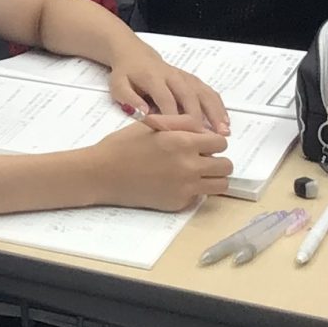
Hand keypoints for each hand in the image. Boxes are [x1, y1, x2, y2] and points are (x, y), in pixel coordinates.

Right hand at [88, 112, 234, 210]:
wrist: (101, 173)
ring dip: (212, 178)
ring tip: (196, 174)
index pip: (221, 143)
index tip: (200, 144)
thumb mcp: (152, 123)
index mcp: (184, 142)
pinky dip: (193, 191)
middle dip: (216, 160)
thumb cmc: (123, 145)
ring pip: (221, 185)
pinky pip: (199, 197)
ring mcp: (185, 187)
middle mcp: (189, 166)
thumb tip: (205, 132)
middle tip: (199, 160)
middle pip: (226, 165)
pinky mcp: (178, 203)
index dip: (211, 142)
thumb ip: (183, 123)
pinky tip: (174, 184)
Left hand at [107, 48, 228, 131]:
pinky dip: (219, 106)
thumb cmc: (126, 75)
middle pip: (189, 97)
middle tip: (208, 138)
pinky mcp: (193, 80)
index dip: (173, 117)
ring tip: (224, 131)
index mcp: (153, 78)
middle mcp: (173, 76)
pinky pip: (209, 92)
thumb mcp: (118, 86)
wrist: (135, 54)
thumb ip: (129, 99)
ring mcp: (185, 77)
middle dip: (199, 118)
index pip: (166, 99)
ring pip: (204, 94)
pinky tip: (225, 122)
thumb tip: (143, 112)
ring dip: (215, 112)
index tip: (180, 137)